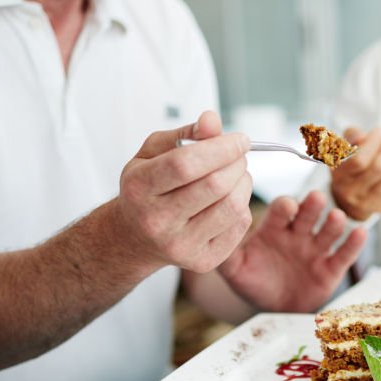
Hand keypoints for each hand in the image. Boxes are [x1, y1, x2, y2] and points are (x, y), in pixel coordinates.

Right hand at [112, 111, 252, 274]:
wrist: (136, 237)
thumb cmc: (147, 188)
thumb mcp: (153, 153)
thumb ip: (184, 134)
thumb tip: (212, 120)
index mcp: (138, 188)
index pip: (185, 165)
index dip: (220, 148)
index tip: (240, 139)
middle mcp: (156, 220)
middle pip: (214, 186)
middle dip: (236, 163)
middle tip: (238, 155)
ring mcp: (179, 245)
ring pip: (232, 207)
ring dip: (244, 183)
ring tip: (236, 175)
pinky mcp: (201, 260)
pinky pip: (239, 226)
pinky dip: (243, 206)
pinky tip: (229, 199)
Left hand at [219, 191, 366, 311]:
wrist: (271, 306)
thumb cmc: (252, 280)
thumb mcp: (234, 268)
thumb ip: (225, 253)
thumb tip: (210, 236)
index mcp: (274, 229)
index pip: (281, 211)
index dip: (285, 207)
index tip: (287, 208)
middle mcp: (298, 233)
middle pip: (308, 214)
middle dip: (312, 206)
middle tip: (314, 199)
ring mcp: (316, 249)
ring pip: (328, 231)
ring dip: (334, 222)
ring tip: (337, 218)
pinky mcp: (331, 268)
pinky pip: (344, 254)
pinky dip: (354, 243)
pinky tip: (360, 233)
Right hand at [330, 127, 380, 220]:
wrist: (349, 197)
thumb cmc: (347, 167)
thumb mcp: (342, 148)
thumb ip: (351, 136)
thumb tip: (362, 135)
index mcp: (338, 176)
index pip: (358, 161)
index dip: (372, 143)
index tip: (379, 130)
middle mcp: (350, 192)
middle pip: (378, 169)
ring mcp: (367, 202)